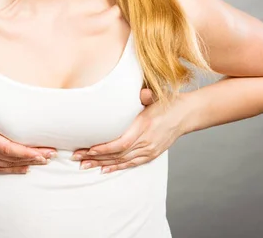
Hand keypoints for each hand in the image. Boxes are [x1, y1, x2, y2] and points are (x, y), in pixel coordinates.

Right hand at [0, 97, 56, 173]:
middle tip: (52, 156)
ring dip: (26, 164)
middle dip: (33, 158)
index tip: (43, 152)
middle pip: (12, 158)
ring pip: (6, 165)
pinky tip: (24, 168)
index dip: (27, 152)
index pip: (9, 148)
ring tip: (43, 161)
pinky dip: (12, 169)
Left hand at [71, 88, 187, 173]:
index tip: (88, 149)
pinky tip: (104, 169)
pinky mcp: (152, 154)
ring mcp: (150, 150)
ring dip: (102, 164)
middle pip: (118, 154)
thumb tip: (141, 91)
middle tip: (77, 158)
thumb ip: (146, 96)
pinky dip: (117, 167)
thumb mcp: (156, 96)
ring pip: (122, 161)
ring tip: (84, 165)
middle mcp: (147, 141)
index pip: (121, 143)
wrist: (185, 115)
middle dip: (96, 157)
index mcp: (144, 126)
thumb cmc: (167, 103)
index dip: (104, 148)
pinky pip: (132, 164)